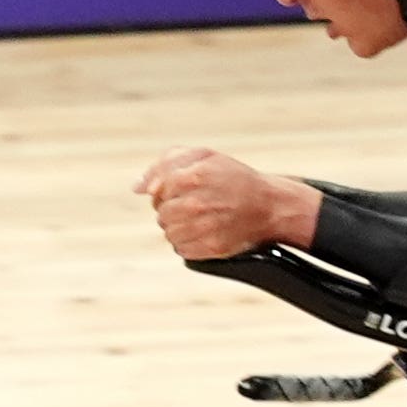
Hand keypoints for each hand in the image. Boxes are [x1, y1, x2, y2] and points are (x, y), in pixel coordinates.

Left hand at [137, 147, 320, 262]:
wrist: (269, 205)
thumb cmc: (234, 178)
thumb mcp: (203, 156)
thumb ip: (166, 163)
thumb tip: (138, 187)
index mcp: (192, 176)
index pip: (156, 190)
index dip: (167, 191)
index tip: (185, 190)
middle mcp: (196, 203)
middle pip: (161, 214)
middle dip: (173, 210)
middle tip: (195, 205)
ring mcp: (203, 228)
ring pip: (169, 233)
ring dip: (180, 227)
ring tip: (200, 219)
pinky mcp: (211, 248)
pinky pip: (182, 250)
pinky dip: (189, 243)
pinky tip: (205, 232)